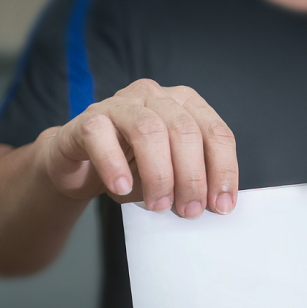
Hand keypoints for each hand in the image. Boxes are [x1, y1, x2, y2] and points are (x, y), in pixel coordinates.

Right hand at [41, 79, 237, 217]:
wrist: (83, 166)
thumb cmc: (134, 169)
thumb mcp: (172, 176)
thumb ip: (193, 183)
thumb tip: (215, 205)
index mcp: (186, 106)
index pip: (216, 133)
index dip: (223, 170)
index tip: (221, 205)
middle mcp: (157, 97)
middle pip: (185, 130)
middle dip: (192, 177)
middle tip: (189, 211)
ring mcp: (122, 103)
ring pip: (149, 130)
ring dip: (159, 174)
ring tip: (158, 204)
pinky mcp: (89, 118)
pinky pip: (102, 136)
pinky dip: (114, 165)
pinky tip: (121, 187)